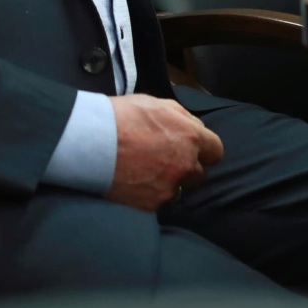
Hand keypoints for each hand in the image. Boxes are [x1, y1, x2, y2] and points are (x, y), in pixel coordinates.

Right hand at [106, 93, 224, 211]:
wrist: (92, 142)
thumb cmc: (122, 116)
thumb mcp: (157, 103)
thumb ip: (182, 117)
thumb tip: (194, 128)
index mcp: (191, 137)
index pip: (216, 151)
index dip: (204, 150)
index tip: (194, 150)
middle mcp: (185, 165)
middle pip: (200, 174)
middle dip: (188, 168)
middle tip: (167, 160)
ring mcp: (170, 186)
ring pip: (181, 189)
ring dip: (171, 182)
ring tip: (149, 172)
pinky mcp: (153, 203)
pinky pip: (160, 200)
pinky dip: (152, 193)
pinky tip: (137, 182)